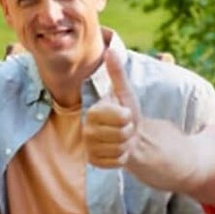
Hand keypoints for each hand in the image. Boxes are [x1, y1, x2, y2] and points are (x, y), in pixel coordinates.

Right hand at [83, 50, 139, 168]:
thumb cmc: (126, 112)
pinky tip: (119, 150)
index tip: (125, 114)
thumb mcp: (125, 91)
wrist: (129, 136)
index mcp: (92, 112)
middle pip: (121, 134)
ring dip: (126, 145)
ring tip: (122, 139)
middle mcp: (86, 130)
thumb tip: (110, 50)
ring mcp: (89, 148)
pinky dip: (123, 157)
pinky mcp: (94, 163)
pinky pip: (117, 162)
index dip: (128, 116)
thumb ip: (117, 73)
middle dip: (129, 131)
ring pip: (119, 149)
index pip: (121, 117)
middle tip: (124, 128)